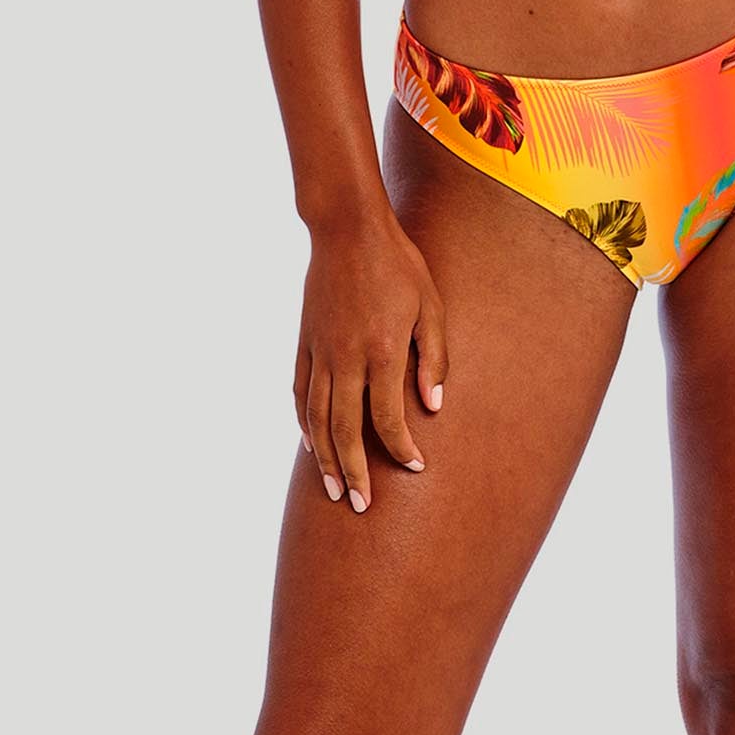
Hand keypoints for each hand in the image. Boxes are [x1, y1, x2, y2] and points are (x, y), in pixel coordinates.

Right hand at [294, 211, 448, 512]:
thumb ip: (432, 357)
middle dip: (353, 472)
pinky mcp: (305, 343)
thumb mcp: (430, 305)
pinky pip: (300, 393)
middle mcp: (346, 359)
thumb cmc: (398, 264)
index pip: (387, 417)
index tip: (415, 467)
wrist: (347, 229)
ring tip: (332, 490)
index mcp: (381, 351)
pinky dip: (303, 423)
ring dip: (324, 458)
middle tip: (360, 504)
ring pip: (316, 418)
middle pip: (344, 430)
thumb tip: (434, 406)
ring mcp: (321, 352)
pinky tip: (311, 444)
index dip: (400, 447)